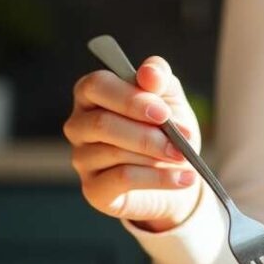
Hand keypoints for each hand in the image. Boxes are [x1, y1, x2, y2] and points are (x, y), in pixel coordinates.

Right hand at [63, 56, 203, 231]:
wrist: (179, 174)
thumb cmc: (167, 130)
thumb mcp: (170, 97)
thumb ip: (159, 78)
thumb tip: (148, 73)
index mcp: (92, 94)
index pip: (96, 85)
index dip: (130, 99)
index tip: (164, 113)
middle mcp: (79, 125)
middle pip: (102, 123)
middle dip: (148, 134)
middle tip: (182, 141)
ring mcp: (82, 159)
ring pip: (114, 153)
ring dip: (156, 155)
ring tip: (184, 158)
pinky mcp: (94, 190)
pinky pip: (122, 180)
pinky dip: (159, 178)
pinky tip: (183, 179)